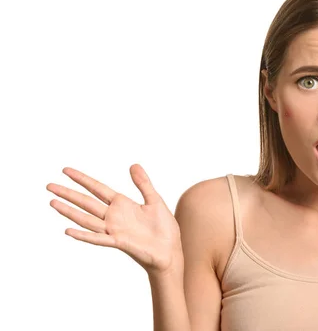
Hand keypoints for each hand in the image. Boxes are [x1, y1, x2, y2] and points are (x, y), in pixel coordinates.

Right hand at [48, 164, 182, 275]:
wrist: (170, 250)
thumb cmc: (164, 228)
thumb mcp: (154, 200)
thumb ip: (143, 183)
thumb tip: (133, 164)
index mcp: (122, 204)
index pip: (97, 188)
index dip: (82, 179)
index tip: (66, 171)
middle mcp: (114, 216)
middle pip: (87, 202)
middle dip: (68, 193)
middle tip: (49, 185)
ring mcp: (114, 229)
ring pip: (87, 219)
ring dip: (70, 212)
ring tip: (53, 203)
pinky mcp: (119, 242)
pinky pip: (98, 238)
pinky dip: (84, 235)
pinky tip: (69, 231)